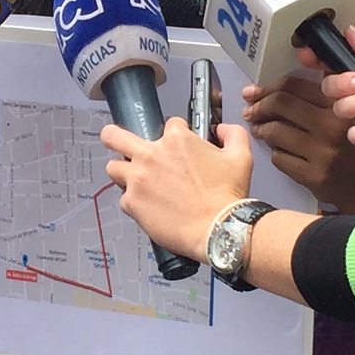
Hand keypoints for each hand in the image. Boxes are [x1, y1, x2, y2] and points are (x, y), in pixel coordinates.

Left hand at [101, 118, 251, 259]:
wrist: (218, 229)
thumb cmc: (227, 196)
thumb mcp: (241, 157)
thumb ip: (233, 134)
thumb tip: (223, 129)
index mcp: (176, 140)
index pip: (169, 125)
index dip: (176, 135)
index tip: (179, 148)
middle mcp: (151, 155)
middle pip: (116, 137)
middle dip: (113, 137)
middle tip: (114, 141)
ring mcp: (138, 180)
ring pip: (113, 167)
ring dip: (123, 171)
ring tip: (135, 180)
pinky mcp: (132, 203)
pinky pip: (124, 199)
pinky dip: (134, 202)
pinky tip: (149, 207)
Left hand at [239, 77, 354, 214]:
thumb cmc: (349, 144)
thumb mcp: (343, 113)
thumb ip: (318, 95)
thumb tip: (272, 85)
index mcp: (341, 103)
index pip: (296, 86)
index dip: (269, 86)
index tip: (255, 91)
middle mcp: (334, 125)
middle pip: (282, 104)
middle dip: (259, 105)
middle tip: (250, 110)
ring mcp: (323, 153)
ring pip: (276, 131)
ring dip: (261, 128)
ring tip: (258, 129)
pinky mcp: (313, 176)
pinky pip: (279, 157)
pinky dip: (273, 152)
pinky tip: (277, 150)